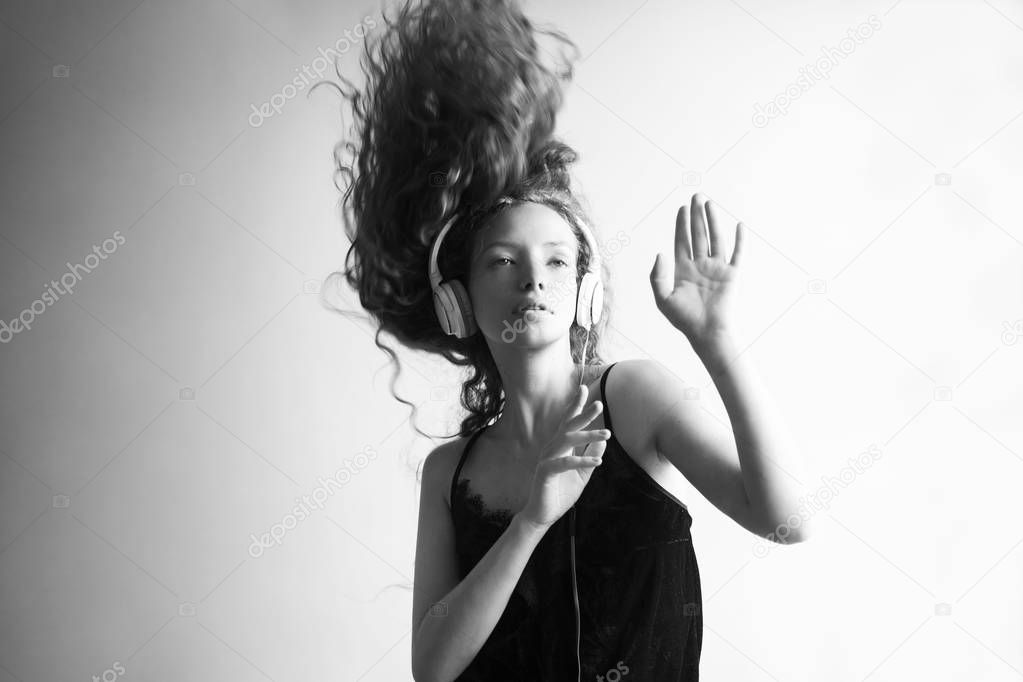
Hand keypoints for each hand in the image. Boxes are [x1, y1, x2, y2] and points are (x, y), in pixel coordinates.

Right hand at [518, 385, 609, 529]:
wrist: (543, 514)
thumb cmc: (561, 492)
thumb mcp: (582, 474)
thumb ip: (591, 455)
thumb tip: (603, 439)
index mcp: (561, 447)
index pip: (569, 422)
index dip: (576, 406)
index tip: (584, 388)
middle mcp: (553, 448)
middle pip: (568, 426)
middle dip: (584, 413)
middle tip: (599, 403)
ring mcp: (547, 458)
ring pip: (567, 441)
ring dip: (588, 435)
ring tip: (607, 433)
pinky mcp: (545, 472)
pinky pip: (565, 463)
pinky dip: (582, 461)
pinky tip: (598, 461)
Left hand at [649, 193, 743, 345]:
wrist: (706, 332)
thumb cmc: (683, 319)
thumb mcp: (662, 298)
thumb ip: (657, 275)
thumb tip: (660, 253)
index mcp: (684, 269)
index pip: (682, 241)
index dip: (681, 224)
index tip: (682, 208)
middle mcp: (701, 265)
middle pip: (699, 235)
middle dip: (696, 216)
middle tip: (696, 196)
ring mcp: (717, 269)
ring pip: (716, 239)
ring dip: (713, 221)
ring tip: (709, 204)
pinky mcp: (732, 275)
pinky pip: (737, 253)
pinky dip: (740, 240)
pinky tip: (739, 225)